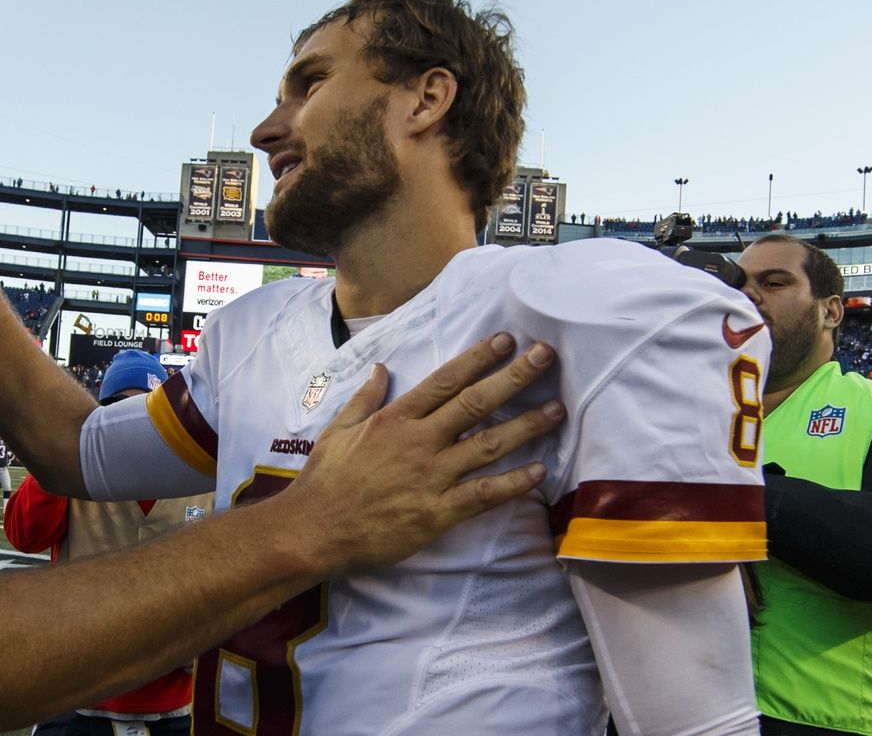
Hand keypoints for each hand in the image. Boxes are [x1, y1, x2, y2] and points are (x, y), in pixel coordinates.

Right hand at [283, 332, 560, 577]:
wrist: (314, 530)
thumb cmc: (325, 480)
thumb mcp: (338, 429)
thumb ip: (365, 398)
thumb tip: (381, 368)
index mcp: (395, 419)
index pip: (445, 381)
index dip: (478, 358)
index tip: (506, 340)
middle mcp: (418, 442)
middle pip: (475, 403)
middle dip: (514, 378)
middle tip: (545, 356)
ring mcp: (431, 477)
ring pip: (488, 445)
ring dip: (526, 426)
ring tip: (557, 409)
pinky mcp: (438, 512)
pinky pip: (484, 494)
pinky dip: (513, 483)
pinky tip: (539, 471)